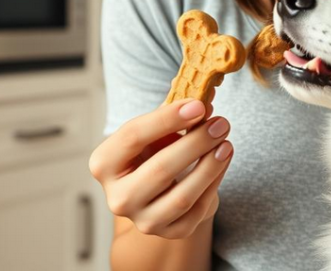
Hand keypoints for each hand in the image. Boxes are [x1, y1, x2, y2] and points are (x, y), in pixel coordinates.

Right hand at [89, 98, 233, 239]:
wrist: (160, 189)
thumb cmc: (154, 150)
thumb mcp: (155, 129)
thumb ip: (174, 114)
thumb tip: (203, 98)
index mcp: (104, 164)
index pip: (133, 137)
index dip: (167, 119)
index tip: (199, 106)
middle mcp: (118, 198)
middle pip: (160, 169)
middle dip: (196, 143)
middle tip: (221, 123)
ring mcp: (142, 220)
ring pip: (182, 196)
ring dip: (210, 166)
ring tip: (226, 143)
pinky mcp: (169, 232)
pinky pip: (197, 210)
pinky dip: (214, 183)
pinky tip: (223, 161)